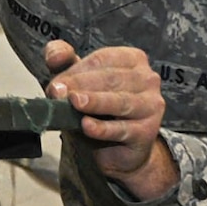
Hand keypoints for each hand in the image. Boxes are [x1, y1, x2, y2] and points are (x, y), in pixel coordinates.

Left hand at [44, 39, 176, 200]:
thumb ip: (64, 63)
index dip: (77, 70)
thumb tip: (54, 55)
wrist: (115, 150)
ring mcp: (151, 105)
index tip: (55, 84)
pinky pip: (122, 129)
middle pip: (111, 78)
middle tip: (57, 92)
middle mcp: (148, 79)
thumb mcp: (78, 83)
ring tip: (74, 103)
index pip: (102, 59)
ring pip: (120, 101)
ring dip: (95, 102)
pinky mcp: (147, 132)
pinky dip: (102, 128)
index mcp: (132, 59)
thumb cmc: (96, 110)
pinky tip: (86, 126)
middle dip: (81, 85)